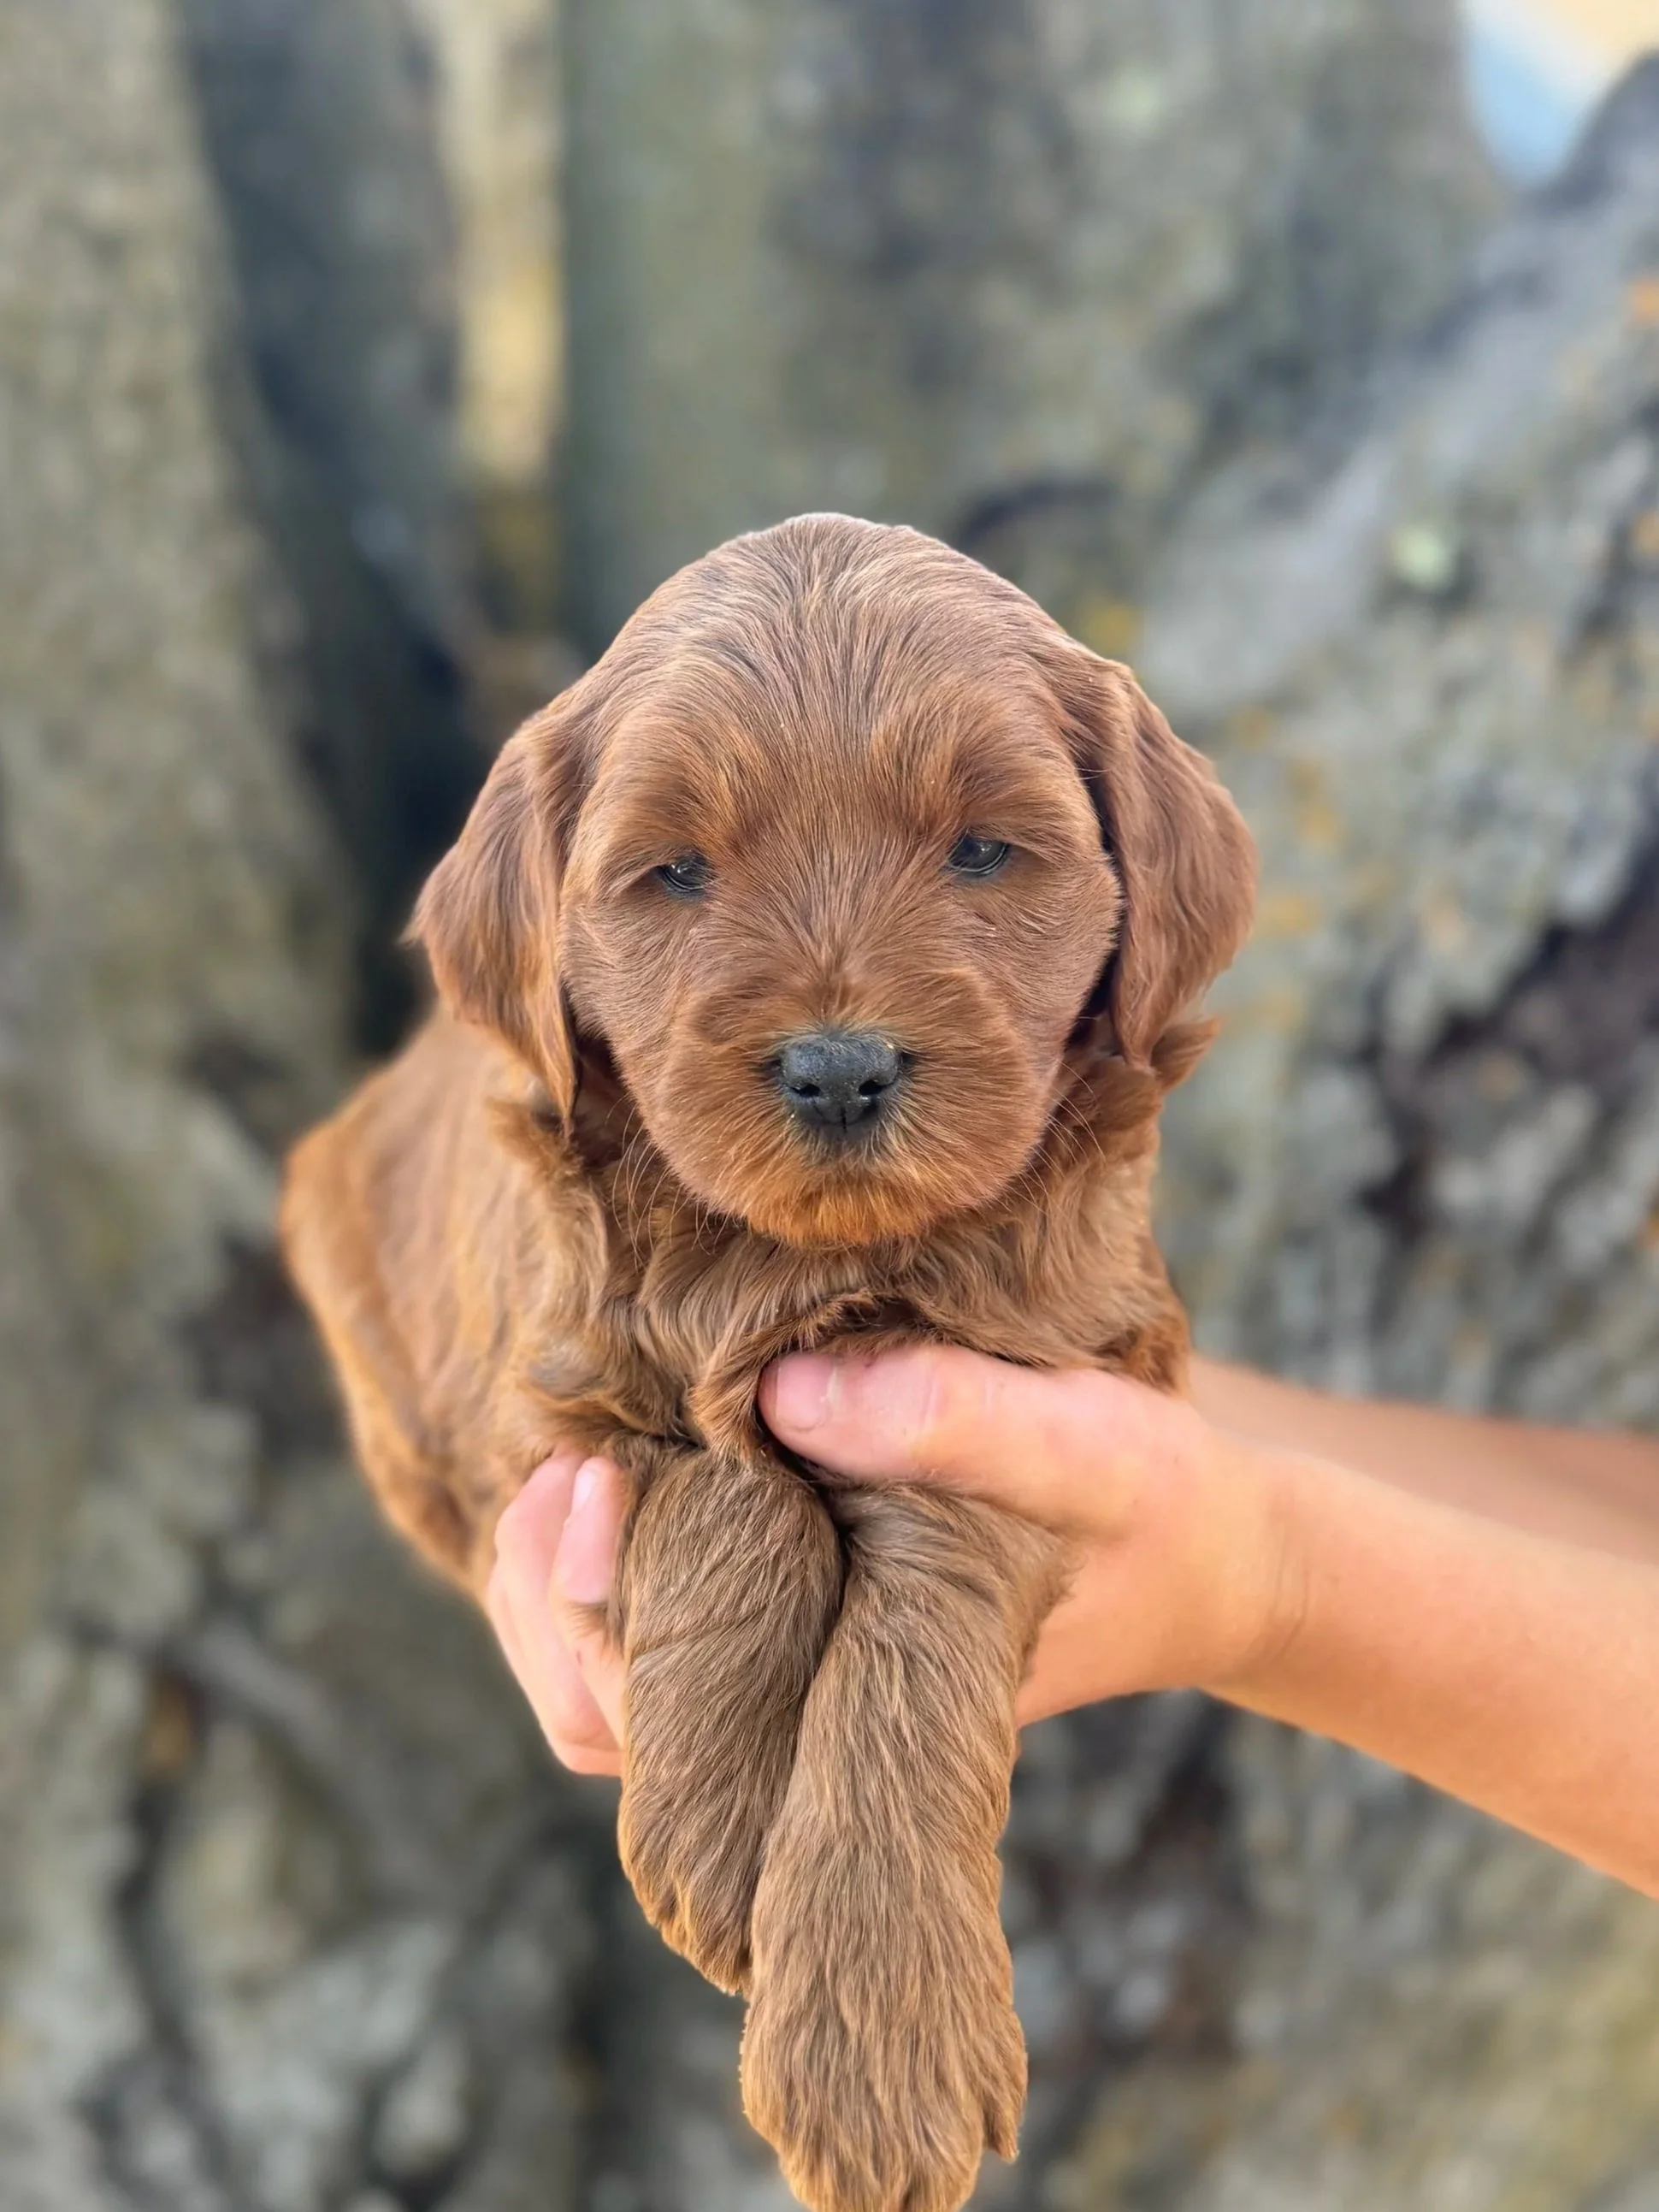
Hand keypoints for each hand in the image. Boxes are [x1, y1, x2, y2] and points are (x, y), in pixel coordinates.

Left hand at [489, 1348, 1292, 1767]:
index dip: (581, 1609)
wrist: (1214, 1556)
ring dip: (561, 1576)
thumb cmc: (1150, 1509)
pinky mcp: (810, 1612)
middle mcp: (808, 1707)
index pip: (650, 1722)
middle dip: (543, 1590)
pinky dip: (617, 1548)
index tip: (596, 1480)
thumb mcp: (1085, 1448)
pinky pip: (671, 1616)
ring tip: (573, 1467)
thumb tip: (777, 1394)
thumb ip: (954, 1422)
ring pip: (614, 1677)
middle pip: (597, 1714)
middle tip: (563, 1468)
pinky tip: (625, 1462)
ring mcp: (802, 1668)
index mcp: (853, 1701)